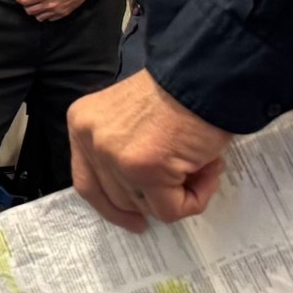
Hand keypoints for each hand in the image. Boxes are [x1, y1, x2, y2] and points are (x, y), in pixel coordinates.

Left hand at [15, 0, 96, 21]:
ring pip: (39, 17)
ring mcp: (55, 11)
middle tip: (26, 1)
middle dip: (25, 6)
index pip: (25, 1)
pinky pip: (50, 19)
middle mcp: (48, 5)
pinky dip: (46, 16)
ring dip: (35, 12)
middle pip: (30, 11)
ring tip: (36, 6)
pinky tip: (46, 10)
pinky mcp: (62, 14)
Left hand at [67, 70, 232, 233]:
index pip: (87, 182)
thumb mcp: (132, 117)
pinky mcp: (145, 170)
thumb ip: (123, 149)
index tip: (134, 219)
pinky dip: (196, 198)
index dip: (111, 206)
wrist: (207, 73)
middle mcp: (90, 140)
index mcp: (82, 123)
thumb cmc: (181, 90)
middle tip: (190, 178)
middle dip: (156, 197)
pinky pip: (171, 209)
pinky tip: (210, 168)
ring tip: (204, 163)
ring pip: (146, 206)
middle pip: (118, 198)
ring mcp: (115, 156)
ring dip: (182, 193)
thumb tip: (139, 193)